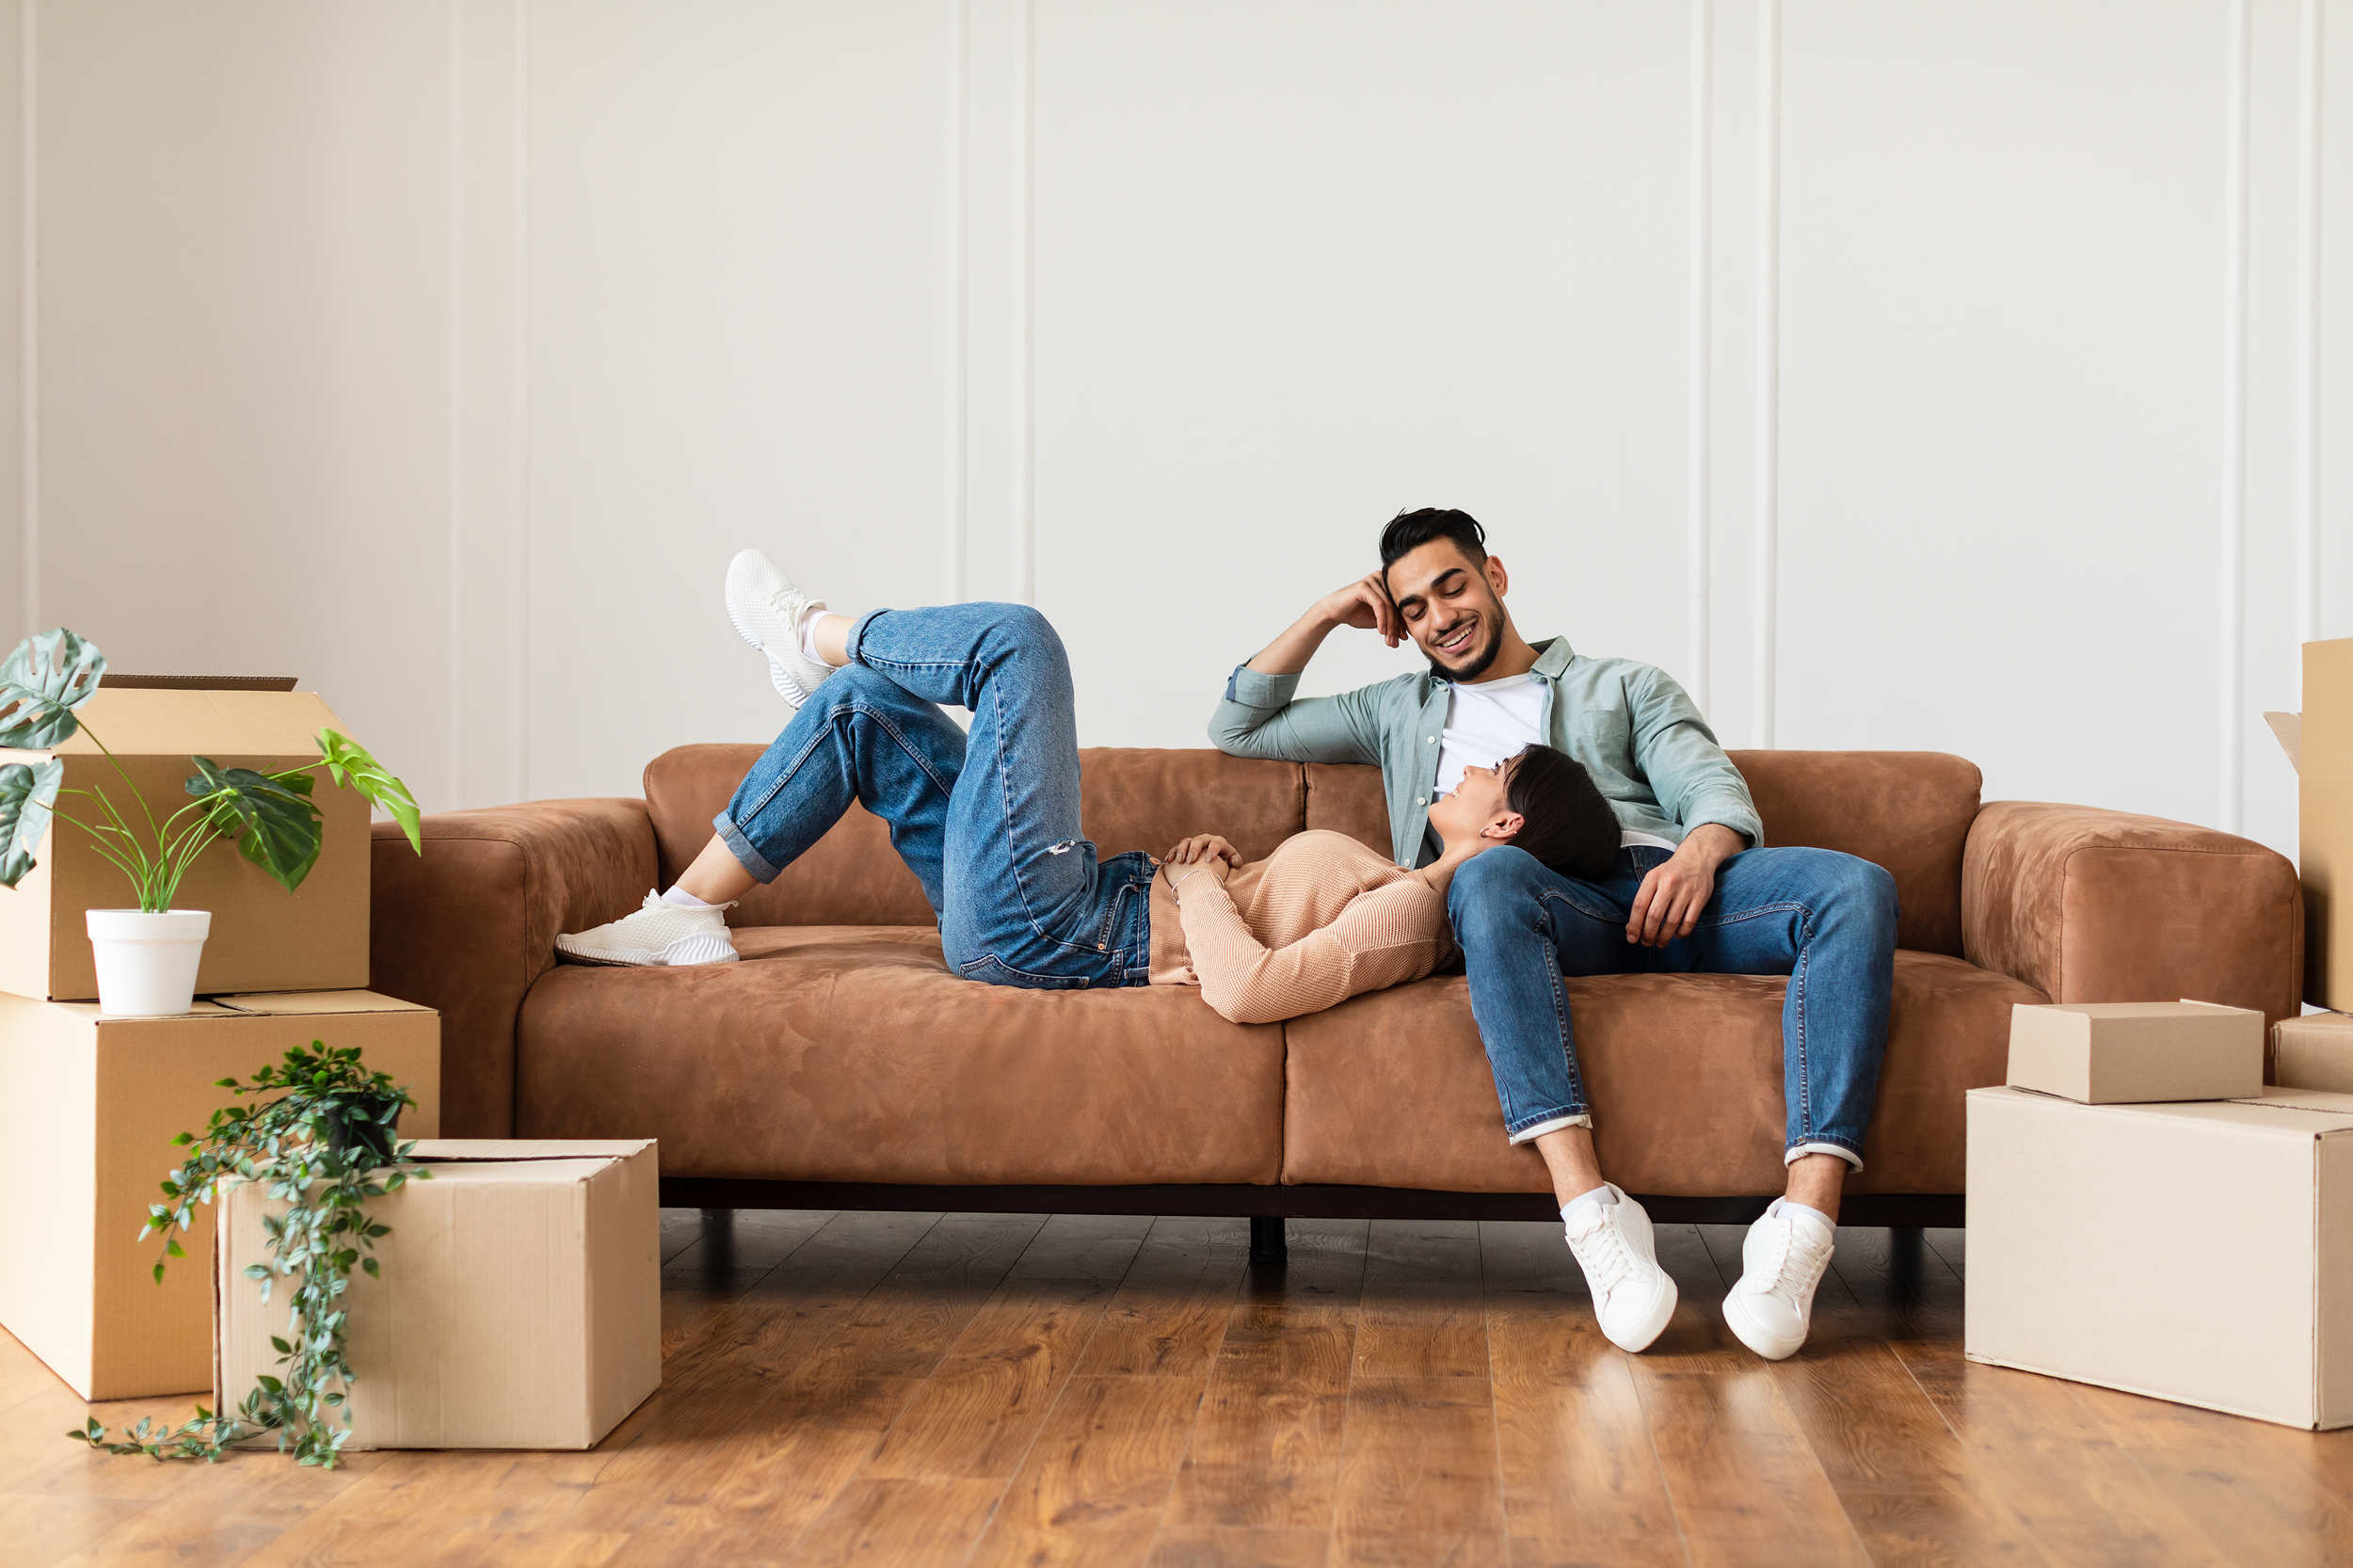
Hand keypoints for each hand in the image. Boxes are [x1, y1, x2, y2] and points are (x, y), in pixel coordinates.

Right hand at [1163, 833, 1240, 872]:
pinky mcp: (1185, 848)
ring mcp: (1194, 843)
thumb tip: (1233, 861)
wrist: (1215, 863)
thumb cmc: (1226, 863)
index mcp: (1219, 842)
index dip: (1213, 850)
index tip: (1209, 860)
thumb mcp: (1233, 862)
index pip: (1216, 842)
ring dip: (1182, 850)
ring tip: (1180, 862)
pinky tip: (1169, 861)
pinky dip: (1172, 853)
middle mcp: (1206, 840)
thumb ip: (1236, 861)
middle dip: (1194, 849)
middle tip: (1191, 860)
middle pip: (1199, 839)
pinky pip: (1176, 847)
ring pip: (1186, 841)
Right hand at [1312, 571, 1401, 647]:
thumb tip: (1408, 635)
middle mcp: (1382, 578)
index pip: (1400, 605)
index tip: (1404, 639)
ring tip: (1388, 640)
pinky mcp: (1365, 586)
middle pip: (1396, 605)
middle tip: (1395, 643)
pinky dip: (1382, 619)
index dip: (1403, 623)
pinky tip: (1381, 631)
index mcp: (1388, 584)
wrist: (1334, 612)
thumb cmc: (1355, 614)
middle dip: (1396, 627)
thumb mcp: (1379, 620)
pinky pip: (1379, 605)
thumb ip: (1392, 623)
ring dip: (1390, 626)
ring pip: (1389, 606)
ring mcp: (1373, 580)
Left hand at [1626, 824, 1743, 946]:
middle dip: (1648, 934)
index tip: (1632, 937)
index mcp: (1653, 878)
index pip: (1639, 905)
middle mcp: (1669, 884)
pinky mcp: (1700, 898)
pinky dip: (1681, 933)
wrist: (1697, 858)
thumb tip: (1632, 927)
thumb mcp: (1653, 878)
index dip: (1634, 925)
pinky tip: (1675, 934)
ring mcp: (1686, 891)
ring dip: (1663, 937)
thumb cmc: (1670, 872)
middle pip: (1654, 916)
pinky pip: (1689, 922)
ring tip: (1659, 943)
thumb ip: (1643, 899)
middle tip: (1646, 942)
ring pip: (1671, 922)